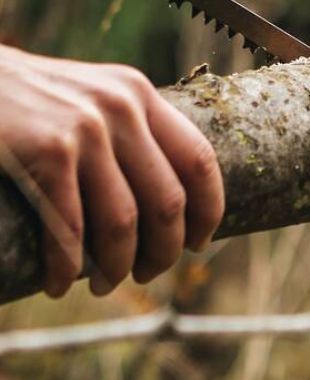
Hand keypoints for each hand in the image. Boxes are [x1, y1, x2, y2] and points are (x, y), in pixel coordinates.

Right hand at [0, 44, 223, 297]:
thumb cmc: (31, 99)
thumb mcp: (93, 96)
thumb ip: (130, 129)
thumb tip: (170, 197)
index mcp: (140, 95)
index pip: (199, 159)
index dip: (208, 209)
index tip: (200, 242)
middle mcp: (122, 107)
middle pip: (168, 200)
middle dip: (164, 251)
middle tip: (148, 275)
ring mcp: (86, 128)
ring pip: (123, 222)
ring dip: (117, 267)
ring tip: (105, 285)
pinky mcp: (48, 151)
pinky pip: (69, 228)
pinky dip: (65, 268)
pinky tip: (58, 284)